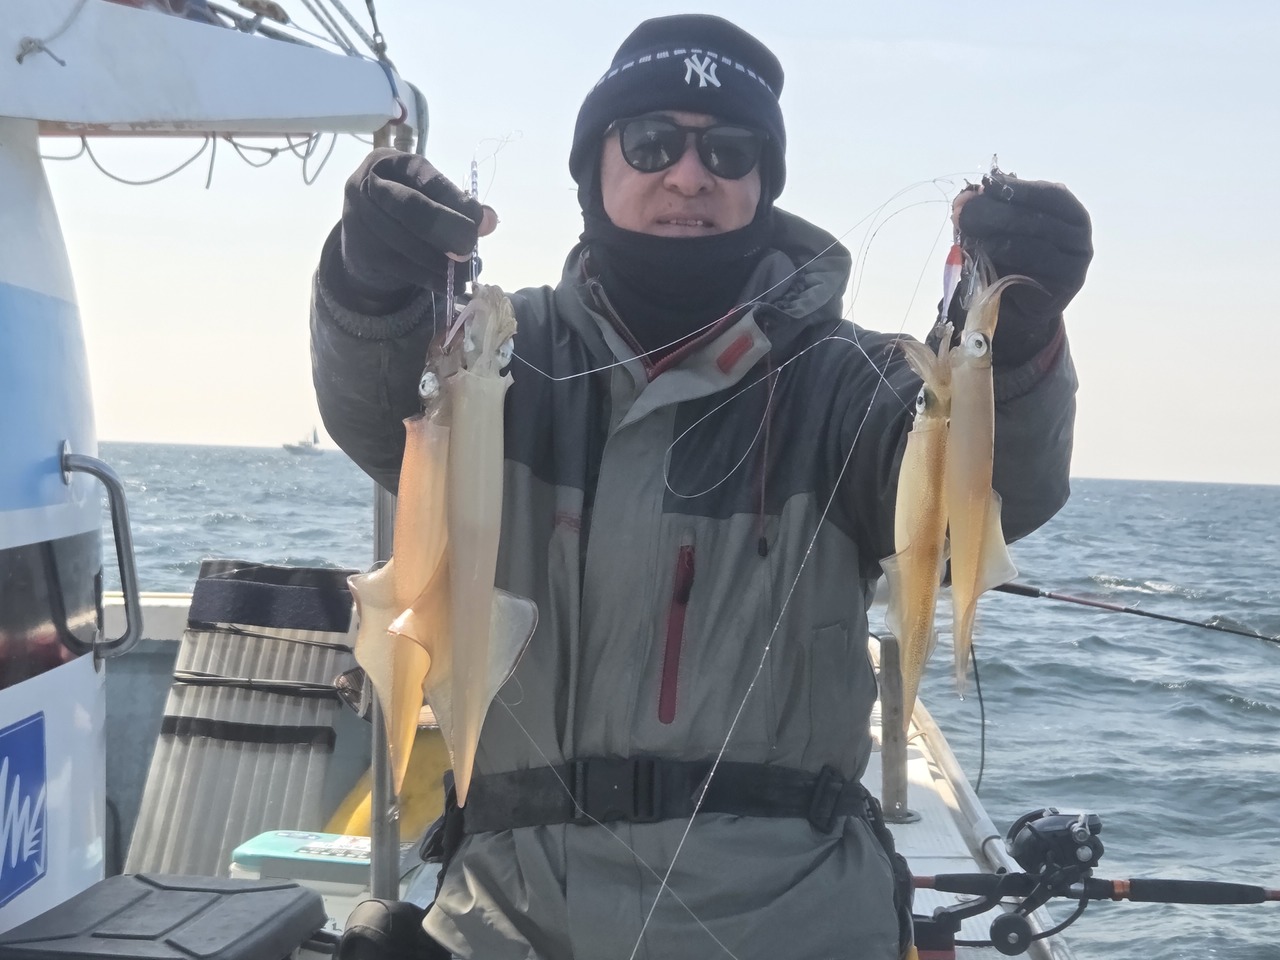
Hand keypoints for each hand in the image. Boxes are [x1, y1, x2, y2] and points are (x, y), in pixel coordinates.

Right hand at [339, 148, 497, 299]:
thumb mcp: (429, 195)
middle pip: (409, 207)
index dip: (457, 201)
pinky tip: (451, 284)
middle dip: (445, 228)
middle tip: (470, 248)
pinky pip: (401, 268)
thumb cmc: (407, 208)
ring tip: (467, 272)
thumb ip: (458, 204)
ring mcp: (360, 218)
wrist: (366, 234)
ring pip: (404, 242)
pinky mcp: (362, 251)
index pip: (426, 179)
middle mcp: (369, 184)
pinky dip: (431, 279)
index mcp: (392, 162)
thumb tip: (489, 220)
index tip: (484, 221)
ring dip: (441, 261)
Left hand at [953, 171, 1091, 362]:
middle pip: (1039, 222)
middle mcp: (1079, 241)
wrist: (1016, 305)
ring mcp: (1073, 270)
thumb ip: (987, 209)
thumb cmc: (1011, 258)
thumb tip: (964, 198)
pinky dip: (1003, 267)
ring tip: (969, 239)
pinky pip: (1028, 278)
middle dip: (996, 214)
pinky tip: (984, 262)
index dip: (1018, 188)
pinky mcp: (1057, 294)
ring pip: (1034, 249)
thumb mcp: (1001, 228)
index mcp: (1072, 216)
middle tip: (963, 214)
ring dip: (996, 242)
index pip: (1051, 195)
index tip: (987, 185)